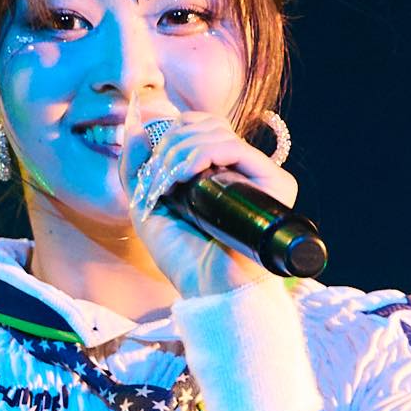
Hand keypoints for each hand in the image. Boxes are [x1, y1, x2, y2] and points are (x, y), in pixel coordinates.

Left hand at [118, 110, 300, 300]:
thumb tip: (137, 126)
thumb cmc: (181, 255)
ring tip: (169, 184)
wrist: (206, 287)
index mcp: (219, 170)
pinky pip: (234, 147)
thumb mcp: (146, 204)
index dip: (171, 133)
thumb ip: (136, 166)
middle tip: (160, 177)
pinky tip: (183, 178)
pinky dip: (201, 154)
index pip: (201, 125)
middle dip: (172, 143)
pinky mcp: (274, 183)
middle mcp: (243, 169)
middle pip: (209, 123)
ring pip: (219, 132)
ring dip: (181, 151)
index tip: (152, 163)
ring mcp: (260, 175)